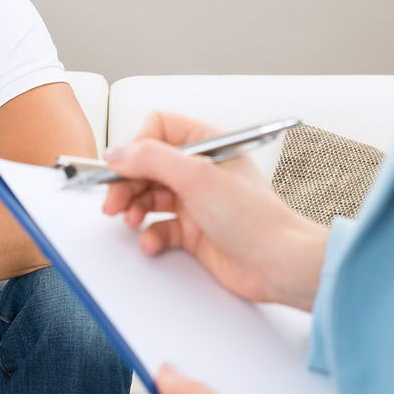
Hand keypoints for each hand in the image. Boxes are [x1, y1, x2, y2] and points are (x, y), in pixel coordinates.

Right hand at [102, 112, 326, 309]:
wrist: (279, 265)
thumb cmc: (256, 219)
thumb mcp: (197, 177)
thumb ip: (151, 159)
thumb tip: (117, 153)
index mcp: (207, 144)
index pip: (157, 129)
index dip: (136, 148)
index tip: (121, 168)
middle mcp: (201, 170)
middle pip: (147, 166)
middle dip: (127, 184)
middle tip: (113, 203)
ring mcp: (197, 201)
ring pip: (149, 197)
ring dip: (135, 209)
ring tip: (132, 221)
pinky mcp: (194, 231)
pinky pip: (160, 227)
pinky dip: (151, 235)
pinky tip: (153, 242)